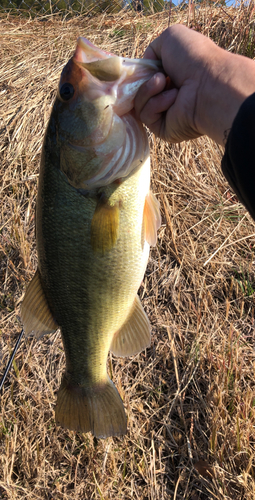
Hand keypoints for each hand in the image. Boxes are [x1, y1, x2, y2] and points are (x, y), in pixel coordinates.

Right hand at [135, 25, 254, 144]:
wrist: (208, 84)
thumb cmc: (193, 58)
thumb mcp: (171, 37)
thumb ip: (153, 49)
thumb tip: (146, 68)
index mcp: (173, 76)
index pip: (146, 78)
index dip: (141, 73)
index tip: (145, 68)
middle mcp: (170, 96)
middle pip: (138, 92)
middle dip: (144, 81)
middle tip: (159, 76)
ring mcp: (167, 114)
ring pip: (139, 105)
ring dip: (149, 90)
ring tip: (166, 83)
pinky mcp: (164, 130)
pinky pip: (146, 117)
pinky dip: (156, 104)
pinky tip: (173, 97)